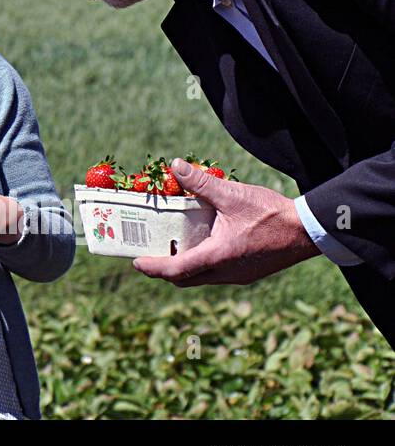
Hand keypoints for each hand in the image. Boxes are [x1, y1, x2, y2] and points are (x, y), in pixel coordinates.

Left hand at [132, 157, 319, 285]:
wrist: (309, 231)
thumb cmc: (271, 214)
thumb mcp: (232, 195)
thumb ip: (200, 183)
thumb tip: (175, 166)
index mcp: (218, 257)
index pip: (176, 271)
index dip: (153, 268)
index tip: (136, 262)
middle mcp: (225, 273)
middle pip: (185, 279)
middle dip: (164, 269)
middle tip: (149, 254)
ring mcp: (238, 275)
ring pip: (202, 277)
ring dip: (184, 267)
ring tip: (171, 247)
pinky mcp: (248, 272)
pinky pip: (217, 273)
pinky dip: (202, 264)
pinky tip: (201, 244)